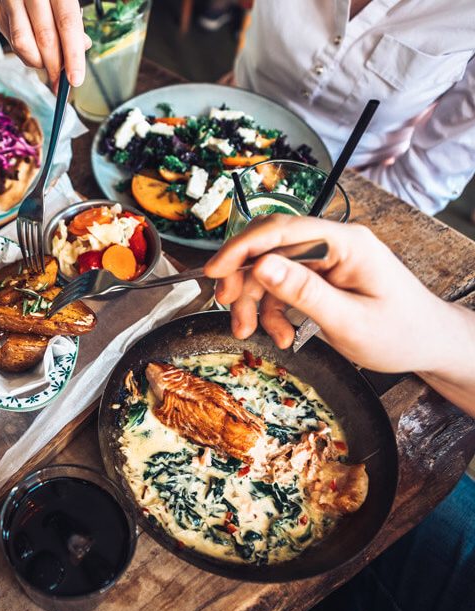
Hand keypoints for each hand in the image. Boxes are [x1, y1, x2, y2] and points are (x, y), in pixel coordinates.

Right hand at [0, 0, 90, 86]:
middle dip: (55, 66)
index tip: (75, 79)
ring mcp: (11, 3)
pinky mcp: (0, 14)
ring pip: (24, 45)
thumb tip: (81, 48)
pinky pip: (14, 44)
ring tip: (49, 67)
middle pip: (45, 38)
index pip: (67, 24)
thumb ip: (74, 22)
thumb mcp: (67, 0)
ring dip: (39, 63)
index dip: (73, 55)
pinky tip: (37, 54)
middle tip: (61, 83)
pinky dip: (28, 56)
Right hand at [203, 215, 457, 374]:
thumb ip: (303, 292)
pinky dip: (271, 311)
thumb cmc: (400, 333)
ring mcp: (324, 259)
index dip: (241, 249)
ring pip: (268, 271)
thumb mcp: (349, 320)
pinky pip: (280, 287)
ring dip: (254, 303)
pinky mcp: (319, 277)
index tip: (214, 272)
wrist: (428, 345)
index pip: (280, 231)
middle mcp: (331, 243)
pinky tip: (280, 334)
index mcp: (344, 242)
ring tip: (254, 333)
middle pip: (267, 249)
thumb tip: (260, 266)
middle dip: (243, 281)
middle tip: (232, 312)